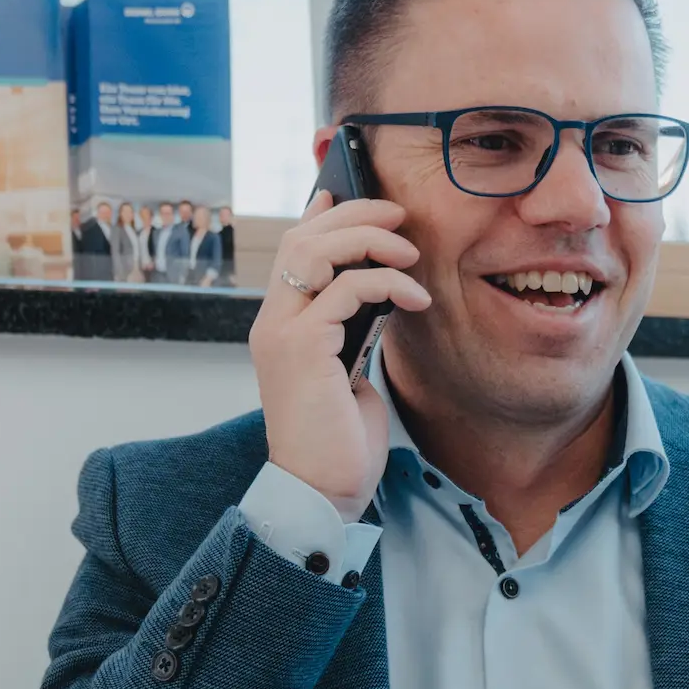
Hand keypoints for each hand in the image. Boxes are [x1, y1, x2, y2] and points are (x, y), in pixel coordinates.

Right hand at [249, 192, 428, 516]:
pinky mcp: (302, 348)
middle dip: (355, 216)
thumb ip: (351, 332)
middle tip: (398, 216)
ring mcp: (282, 333)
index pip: (293, 250)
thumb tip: (376, 297)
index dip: (322, 215)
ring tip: (410, 253)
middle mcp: (272, 322)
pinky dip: (387, 284)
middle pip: (304, 238)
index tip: (357, 197)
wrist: (322, 491)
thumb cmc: (339, 441)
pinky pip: (345, 290)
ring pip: (317, 252)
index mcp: (281, 326)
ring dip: (370, 241)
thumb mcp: (349, 372)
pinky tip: (416, 299)